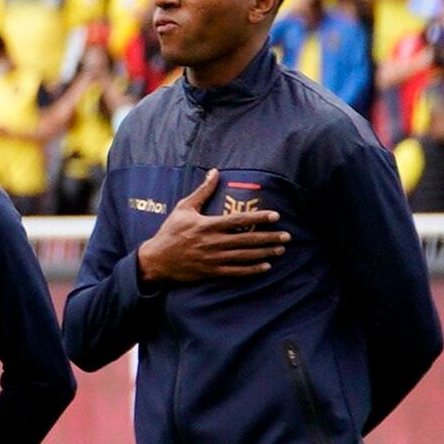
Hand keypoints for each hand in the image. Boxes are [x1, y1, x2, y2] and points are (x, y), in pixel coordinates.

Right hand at [139, 168, 287, 284]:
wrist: (157, 259)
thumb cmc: (170, 231)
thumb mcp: (184, 208)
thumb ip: (202, 191)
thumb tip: (214, 172)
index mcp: (207, 225)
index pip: (238, 220)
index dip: (258, 218)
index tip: (275, 216)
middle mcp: (213, 242)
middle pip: (247, 239)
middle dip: (269, 237)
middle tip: (287, 236)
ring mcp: (214, 258)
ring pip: (245, 256)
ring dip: (265, 252)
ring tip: (280, 249)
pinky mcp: (212, 271)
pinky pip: (237, 271)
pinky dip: (252, 270)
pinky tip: (266, 266)